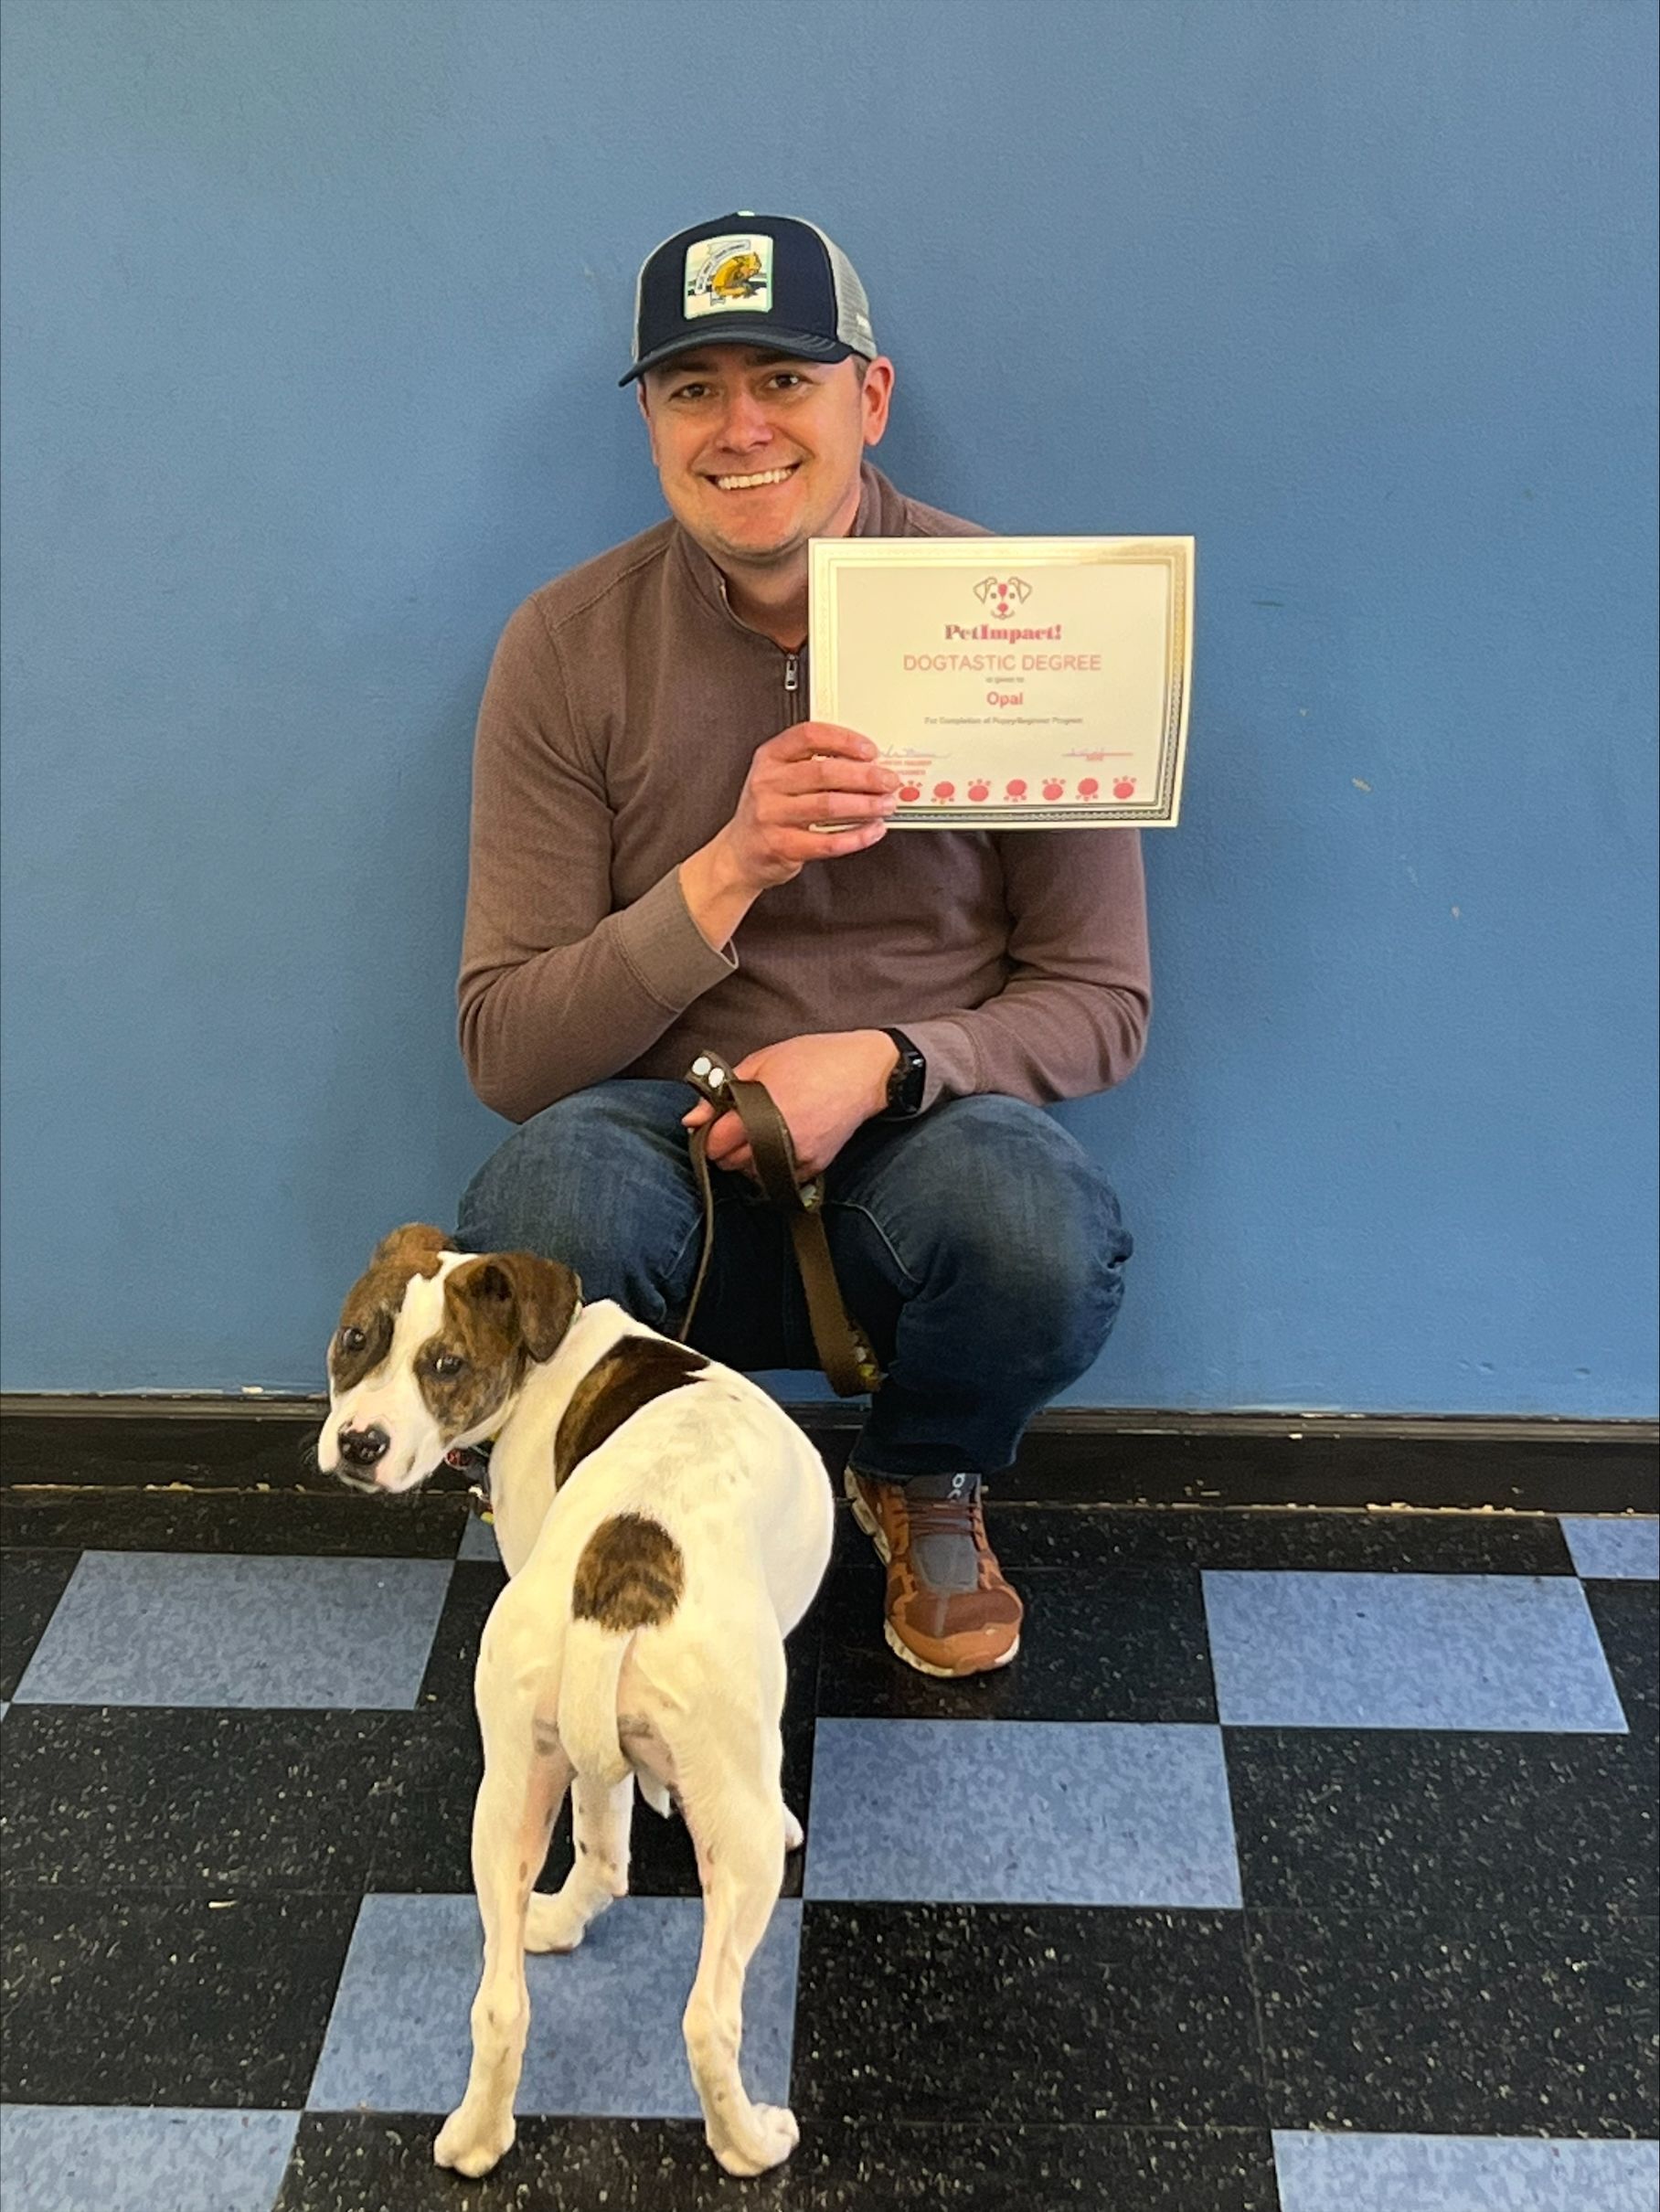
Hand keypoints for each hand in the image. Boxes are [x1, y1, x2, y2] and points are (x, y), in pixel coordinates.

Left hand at [682, 1031, 900, 1180]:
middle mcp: (779, 1141)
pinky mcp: (814, 1167)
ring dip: (747, 1158)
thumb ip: (722, 1091)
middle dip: (725, 1146)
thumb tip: (691, 1119)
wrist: (866, 1073)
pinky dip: (771, 1164)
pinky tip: (779, 1140)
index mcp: (761, 1112)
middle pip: (730, 1163)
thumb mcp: (762, 1062)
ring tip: (759, 1131)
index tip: (714, 1121)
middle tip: (735, 1123)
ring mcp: (798, 1158)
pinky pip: (778, 1177)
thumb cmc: (814, 1059)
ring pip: (752, 1173)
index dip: (708, 1132)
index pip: (714, 1144)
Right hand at [718, 722, 901, 892]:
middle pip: (824, 772)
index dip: (843, 740)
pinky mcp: (781, 846)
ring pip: (828, 806)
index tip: (869, 750)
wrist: (740, 853)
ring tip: (886, 805)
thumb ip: (815, 765)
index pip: (809, 736)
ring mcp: (771, 815)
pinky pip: (827, 841)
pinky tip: (872, 831)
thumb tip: (866, 764)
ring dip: (865, 805)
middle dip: (864, 776)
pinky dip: (856, 837)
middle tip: (888, 780)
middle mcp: (768, 783)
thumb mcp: (780, 778)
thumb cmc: (769, 812)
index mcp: (770, 757)